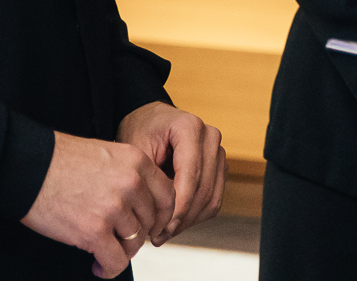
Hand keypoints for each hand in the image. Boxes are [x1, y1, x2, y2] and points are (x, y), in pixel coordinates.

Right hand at [20, 130, 174, 277]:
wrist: (28, 167)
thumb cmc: (60, 160)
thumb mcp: (108, 154)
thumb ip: (129, 174)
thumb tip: (141, 203)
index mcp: (136, 161)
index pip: (167, 195)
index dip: (161, 216)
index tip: (151, 225)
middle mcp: (130, 183)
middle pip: (149, 222)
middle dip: (136, 234)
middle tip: (121, 239)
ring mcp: (114, 208)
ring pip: (134, 243)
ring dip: (120, 251)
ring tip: (106, 251)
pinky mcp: (94, 231)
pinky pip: (115, 261)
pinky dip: (108, 268)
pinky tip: (98, 266)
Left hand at [117, 101, 225, 244]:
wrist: (149, 121)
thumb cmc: (140, 131)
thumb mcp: (137, 152)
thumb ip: (150, 181)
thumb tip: (160, 218)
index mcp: (190, 127)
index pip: (191, 174)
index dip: (178, 205)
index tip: (160, 227)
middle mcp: (210, 137)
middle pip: (204, 188)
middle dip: (182, 218)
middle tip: (158, 236)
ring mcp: (218, 152)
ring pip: (212, 197)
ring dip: (189, 221)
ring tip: (164, 233)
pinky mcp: (219, 167)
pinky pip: (214, 199)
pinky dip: (196, 216)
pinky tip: (175, 223)